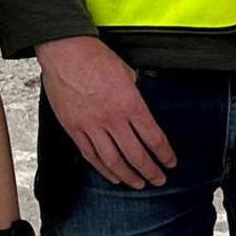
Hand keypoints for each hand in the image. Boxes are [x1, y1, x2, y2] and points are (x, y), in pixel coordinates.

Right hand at [36, 36, 174, 187]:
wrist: (65, 52)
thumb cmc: (95, 58)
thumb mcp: (127, 73)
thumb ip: (135, 95)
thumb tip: (141, 108)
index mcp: (130, 104)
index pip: (153, 138)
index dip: (164, 154)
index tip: (171, 162)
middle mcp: (112, 119)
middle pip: (136, 154)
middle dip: (151, 171)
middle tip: (159, 180)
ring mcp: (91, 126)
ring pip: (113, 160)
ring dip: (128, 175)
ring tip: (139, 184)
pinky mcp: (74, 128)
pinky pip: (91, 155)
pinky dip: (103, 169)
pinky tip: (113, 176)